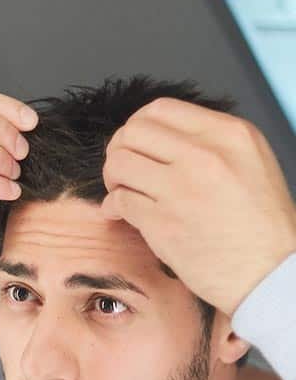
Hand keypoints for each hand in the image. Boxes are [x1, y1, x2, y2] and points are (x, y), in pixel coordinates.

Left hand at [102, 98, 295, 314]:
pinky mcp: (162, 221)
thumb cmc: (259, 224)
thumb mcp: (249, 161)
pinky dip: (112, 208)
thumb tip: (158, 140)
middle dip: (118, 150)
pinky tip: (120, 214)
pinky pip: (118, 201)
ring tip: (122, 191)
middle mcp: (204, 154)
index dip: (137, 126)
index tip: (135, 145)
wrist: (267, 271)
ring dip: (112, 178)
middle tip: (124, 172)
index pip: (159, 109)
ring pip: (119, 163)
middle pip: (131, 132)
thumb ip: (208, 144)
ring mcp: (181, 187)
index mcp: (228, 133)